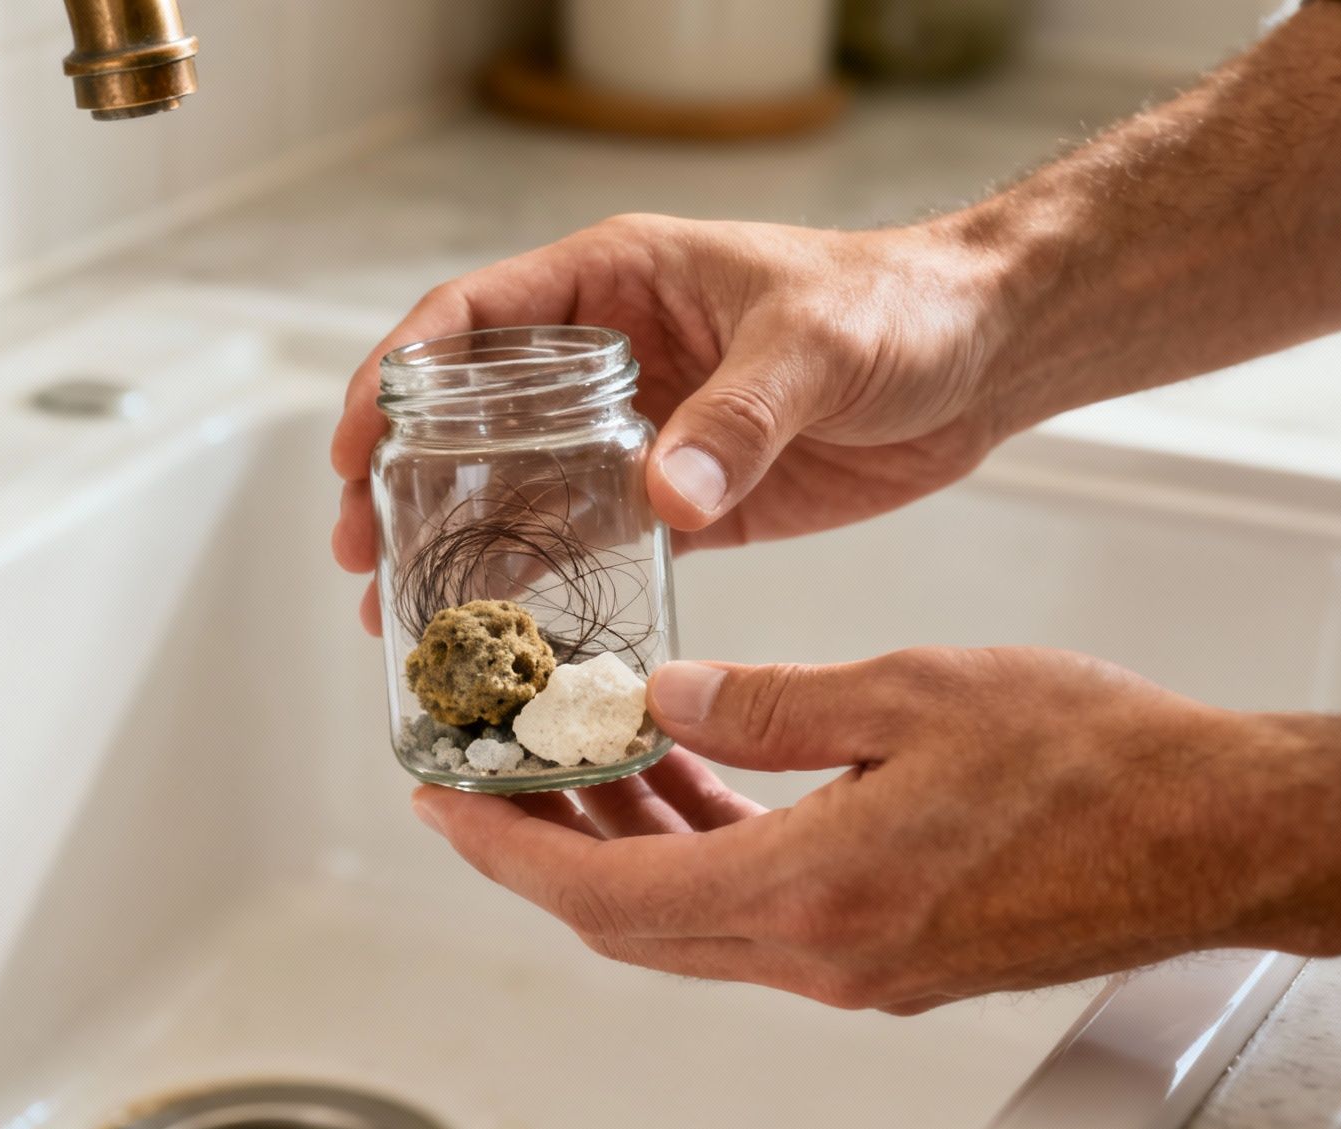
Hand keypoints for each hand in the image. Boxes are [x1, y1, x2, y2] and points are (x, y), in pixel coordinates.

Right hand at [330, 214, 1010, 632]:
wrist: (988, 356)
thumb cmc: (904, 307)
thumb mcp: (819, 343)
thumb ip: (742, 415)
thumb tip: (666, 493)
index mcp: (617, 283)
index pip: (471, 319)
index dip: (394, 376)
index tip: (352, 444)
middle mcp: (612, 358)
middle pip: (470, 414)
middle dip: (401, 478)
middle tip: (358, 550)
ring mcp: (641, 433)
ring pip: (518, 487)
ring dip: (455, 544)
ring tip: (401, 612)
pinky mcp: (684, 501)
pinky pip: (590, 541)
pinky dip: (540, 584)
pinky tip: (501, 633)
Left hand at [410, 646, 1340, 1011]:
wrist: (1220, 832)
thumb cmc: (1100, 763)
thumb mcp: (910, 690)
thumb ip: (768, 702)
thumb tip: (665, 703)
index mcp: (811, 892)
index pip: (604, 892)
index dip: (506, 850)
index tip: (443, 804)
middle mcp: (822, 954)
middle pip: (630, 919)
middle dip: (544, 849)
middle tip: (490, 780)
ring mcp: (857, 966)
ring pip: (690, 917)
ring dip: (626, 845)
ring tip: (585, 760)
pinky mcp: (891, 954)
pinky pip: (756, 910)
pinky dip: (703, 849)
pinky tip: (693, 779)